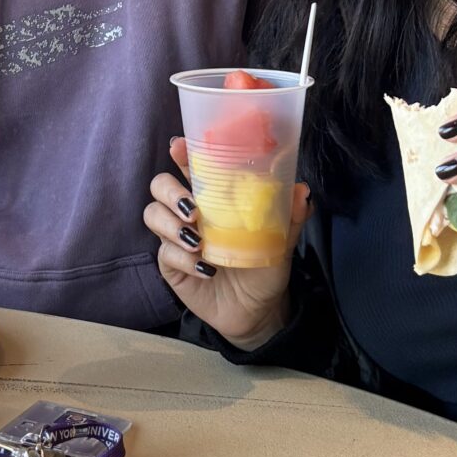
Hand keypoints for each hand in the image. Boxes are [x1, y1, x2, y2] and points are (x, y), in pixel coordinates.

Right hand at [145, 137, 305, 348]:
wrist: (257, 310)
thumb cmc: (265, 266)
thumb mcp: (281, 240)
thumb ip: (290, 216)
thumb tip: (302, 190)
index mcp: (213, 197)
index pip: (190, 165)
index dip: (180, 152)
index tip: (179, 146)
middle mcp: (190, 212)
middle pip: (160, 186)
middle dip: (170, 191)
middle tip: (193, 209)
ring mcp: (176, 237)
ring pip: (153, 215)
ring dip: (171, 224)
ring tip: (197, 242)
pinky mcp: (171, 265)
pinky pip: (165, 253)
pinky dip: (184, 259)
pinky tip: (206, 270)